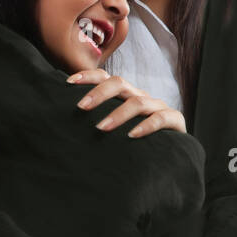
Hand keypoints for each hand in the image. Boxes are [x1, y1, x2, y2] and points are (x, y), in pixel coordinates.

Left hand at [67, 68, 185, 136]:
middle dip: (99, 93)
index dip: (88, 76)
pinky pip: (161, 119)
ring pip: (137, 102)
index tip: (68, 83)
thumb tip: (61, 122)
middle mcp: (141, 97)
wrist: (170, 160)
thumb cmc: (136, 144)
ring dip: (118, 114)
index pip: (106, 78)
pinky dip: (146, 126)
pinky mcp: (175, 120)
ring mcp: (158, 107)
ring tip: (101, 128)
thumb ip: (97, 121)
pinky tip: (132, 136)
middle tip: (81, 107)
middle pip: (120, 83)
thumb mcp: (115, 129)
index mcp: (126, 96)